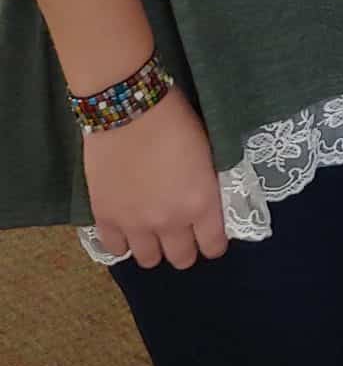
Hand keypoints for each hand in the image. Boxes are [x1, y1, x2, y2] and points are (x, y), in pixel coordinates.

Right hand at [83, 85, 227, 268]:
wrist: (128, 105)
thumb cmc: (174, 117)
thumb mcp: (206, 152)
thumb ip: (206, 186)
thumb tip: (207, 205)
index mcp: (201, 203)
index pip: (213, 246)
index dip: (212, 242)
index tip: (208, 233)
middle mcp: (170, 222)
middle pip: (181, 259)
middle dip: (184, 247)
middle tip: (179, 229)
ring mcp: (136, 224)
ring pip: (149, 260)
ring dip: (153, 247)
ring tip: (150, 229)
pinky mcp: (106, 217)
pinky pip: (115, 249)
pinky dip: (122, 241)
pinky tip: (125, 225)